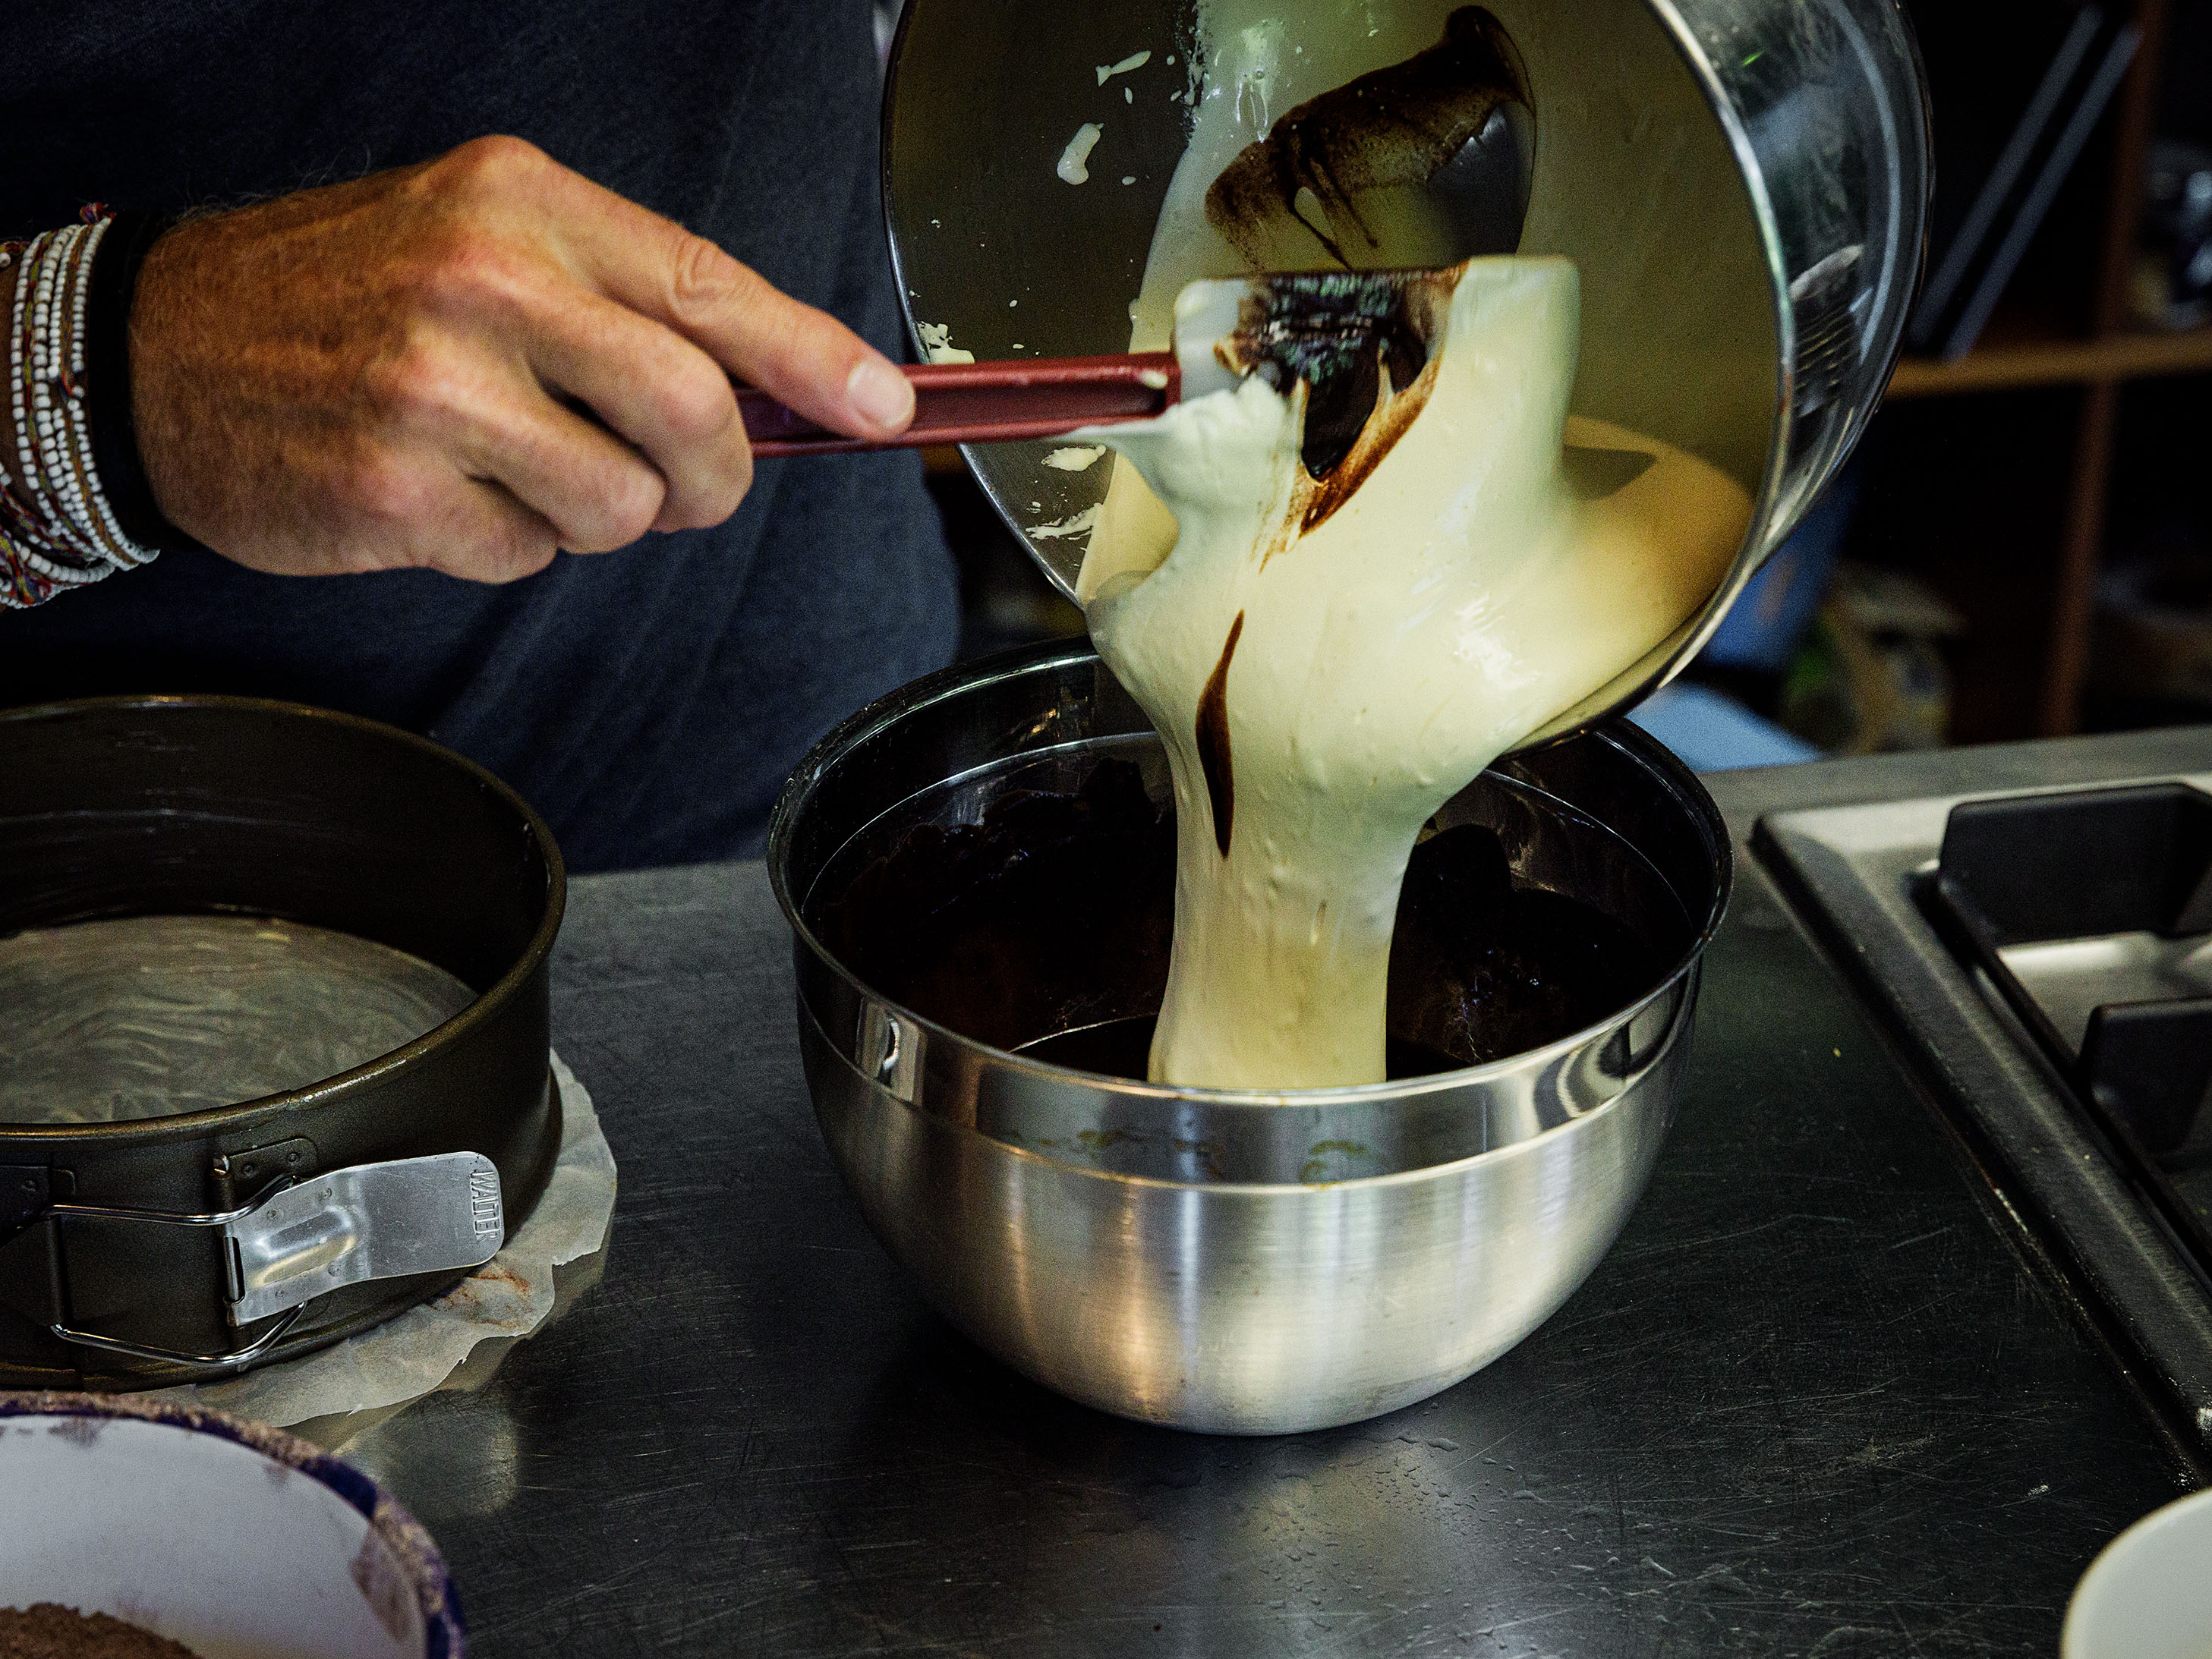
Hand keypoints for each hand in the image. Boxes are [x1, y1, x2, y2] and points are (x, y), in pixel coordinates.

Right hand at [127, 135, 916, 580]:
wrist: (162, 350)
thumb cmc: (348, 299)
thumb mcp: (484, 241)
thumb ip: (624, 304)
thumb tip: (780, 392)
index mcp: (523, 204)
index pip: (711, 287)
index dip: (815, 358)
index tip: (883, 406)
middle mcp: (484, 281)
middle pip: (694, 411)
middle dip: (713, 477)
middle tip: (684, 487)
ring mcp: (434, 387)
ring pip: (624, 507)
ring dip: (596, 516)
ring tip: (519, 469)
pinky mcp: (395, 490)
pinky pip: (531, 557)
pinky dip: (508, 545)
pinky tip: (445, 494)